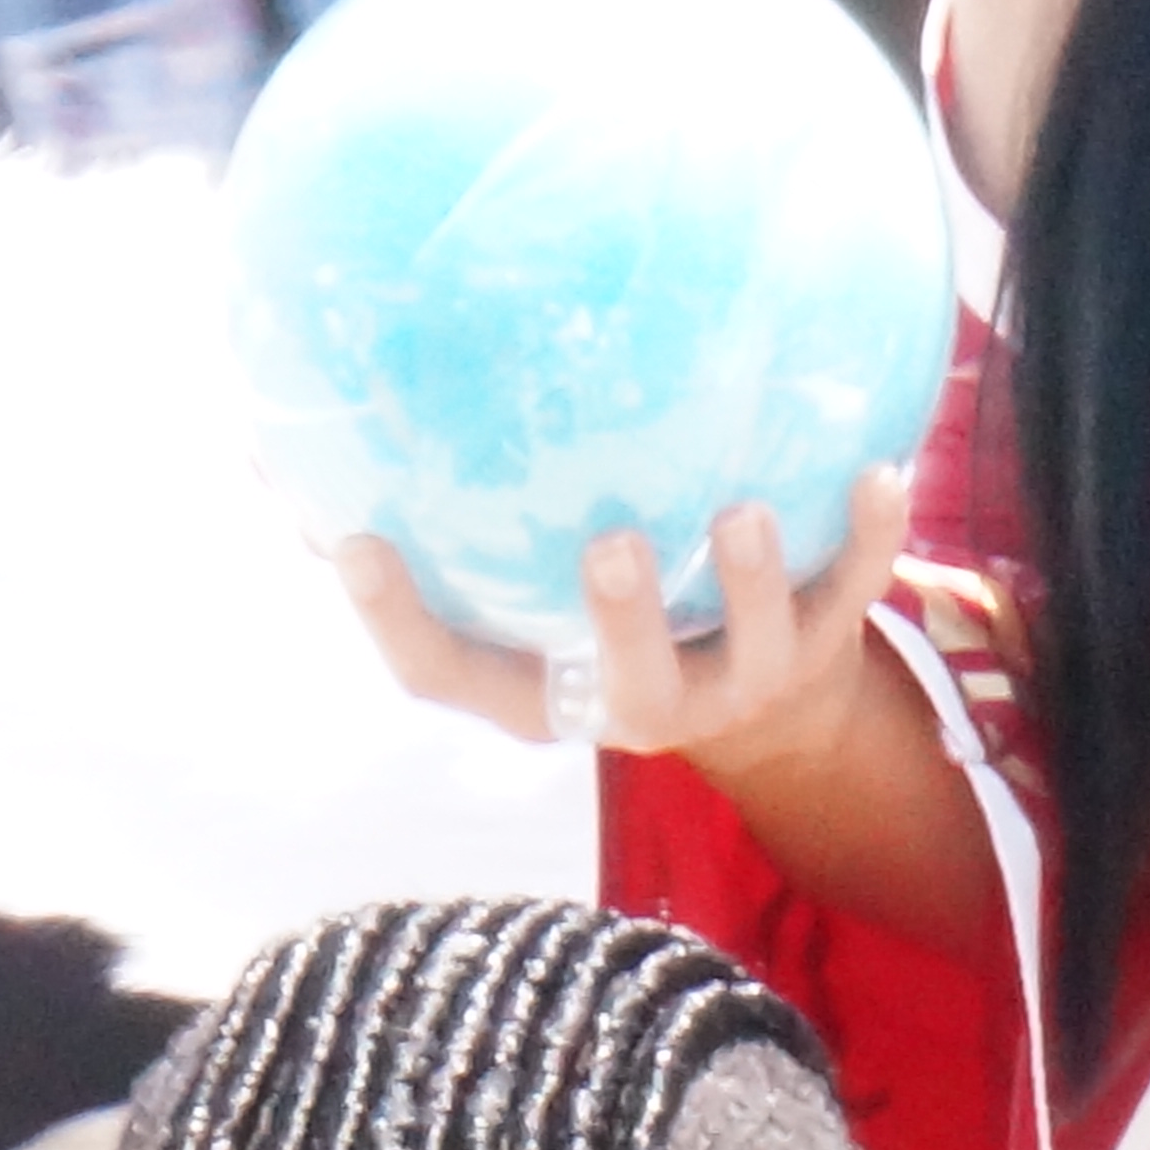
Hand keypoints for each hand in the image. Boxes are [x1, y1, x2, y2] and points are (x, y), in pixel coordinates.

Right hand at [337, 469, 913, 775]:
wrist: (766, 703)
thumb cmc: (600, 614)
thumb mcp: (505, 590)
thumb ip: (420, 530)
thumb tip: (267, 444)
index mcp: (546, 692)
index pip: (450, 676)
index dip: (396, 620)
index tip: (356, 539)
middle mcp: (641, 705)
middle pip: (627, 689)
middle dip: (622, 623)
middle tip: (608, 544)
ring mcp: (741, 685)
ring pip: (757, 651)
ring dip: (756, 584)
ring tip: (745, 509)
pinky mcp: (826, 650)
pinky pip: (858, 594)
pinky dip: (873, 534)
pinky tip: (883, 460)